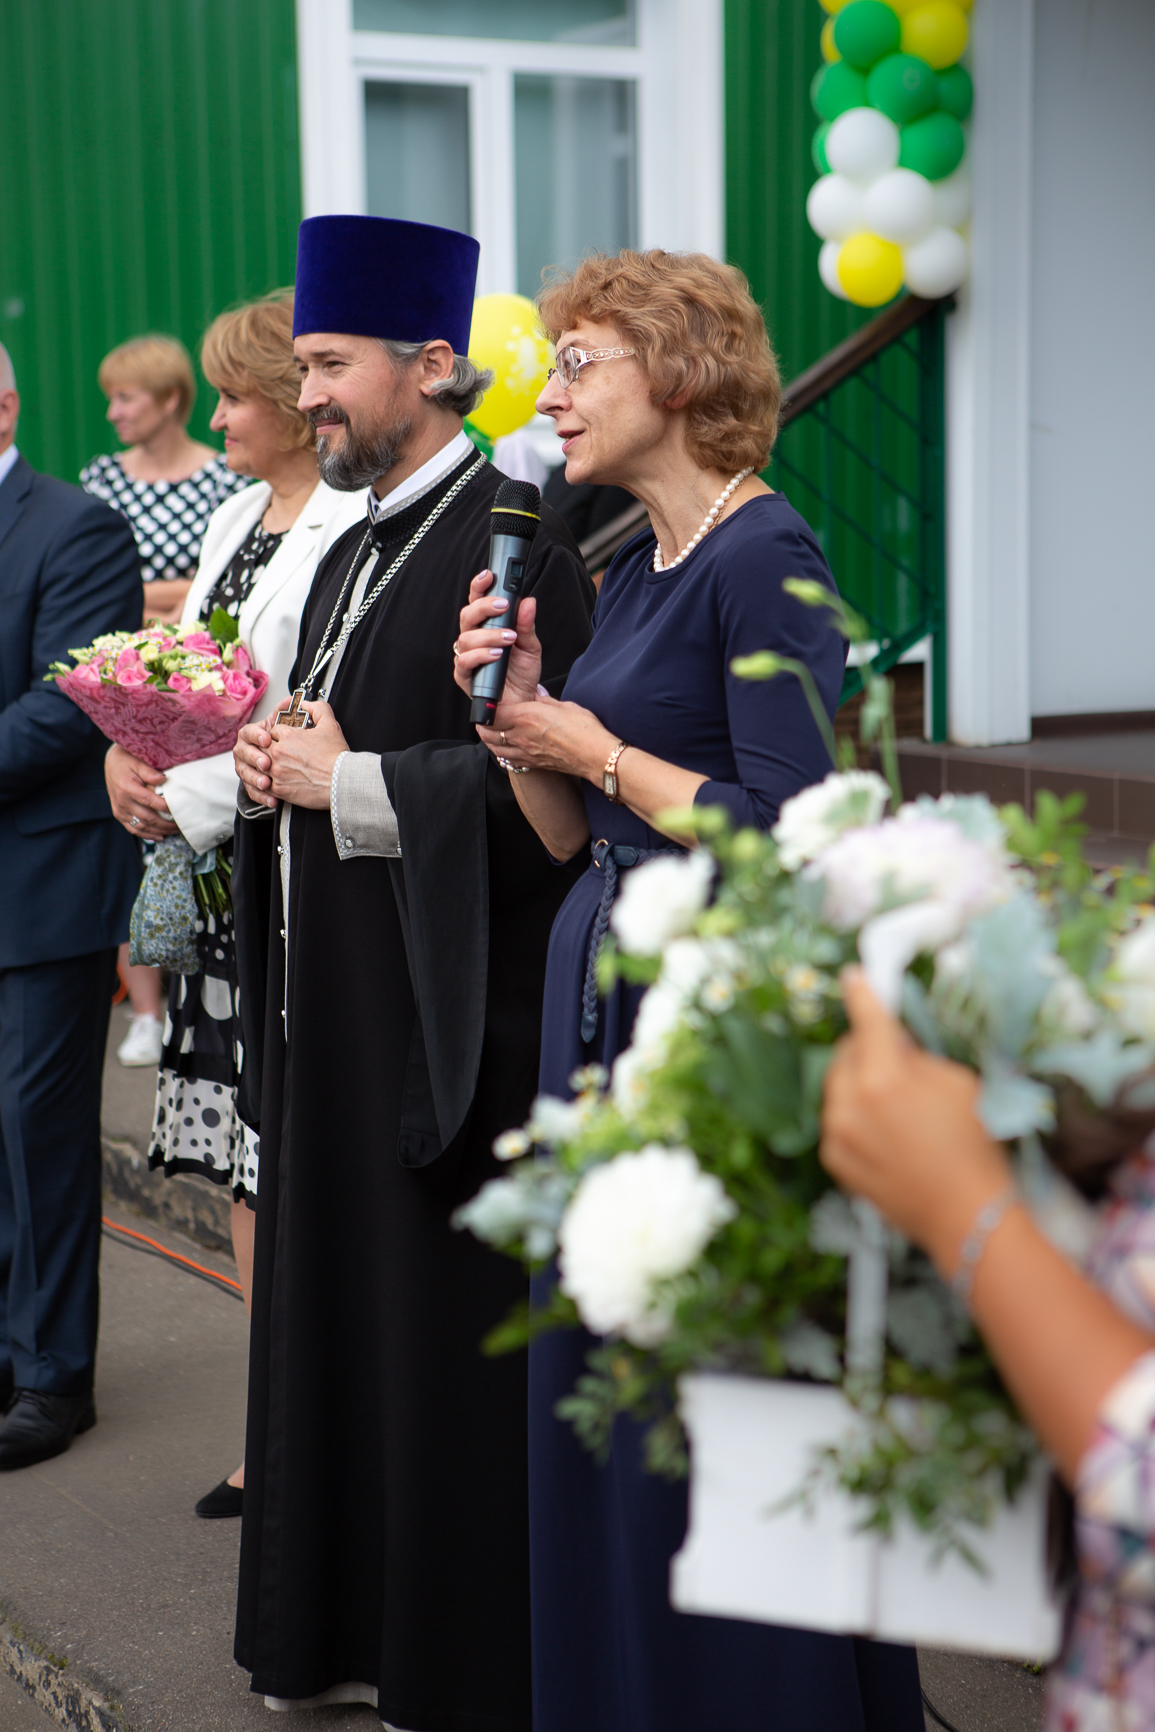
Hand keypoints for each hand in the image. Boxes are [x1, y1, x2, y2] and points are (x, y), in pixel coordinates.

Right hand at [105, 742, 178, 839]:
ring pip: (141, 827)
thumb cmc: (127, 761)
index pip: (150, 801)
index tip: (179, 811)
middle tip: (181, 825)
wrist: (111, 764)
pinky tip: (160, 836)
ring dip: (159, 832)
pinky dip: (147, 835)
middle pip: (148, 818)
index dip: (165, 808)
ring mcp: (119, 810)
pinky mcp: (119, 815)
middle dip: (166, 824)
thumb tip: (163, 779)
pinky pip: (133, 829)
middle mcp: (122, 802)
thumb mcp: (138, 762)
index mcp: (127, 788)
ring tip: (174, 831)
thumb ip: (149, 772)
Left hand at [234, 698, 348, 810]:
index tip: (285, 740)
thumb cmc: (336, 758)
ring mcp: (277, 771)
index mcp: (288, 736)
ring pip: (260, 765)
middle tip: (279, 753)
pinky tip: (277, 780)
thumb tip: (307, 704)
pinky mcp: (279, 788)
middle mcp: (279, 753)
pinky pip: (264, 783)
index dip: (279, 735)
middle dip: (269, 749)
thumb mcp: (330, 725)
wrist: (341, 782)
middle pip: (262, 747)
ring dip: (267, 765)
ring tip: (277, 767)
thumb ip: (318, 709)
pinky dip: (268, 782)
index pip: (273, 731)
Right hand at [234, 700, 284, 808]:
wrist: (296, 763)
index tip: (267, 739)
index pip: (248, 732)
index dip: (256, 735)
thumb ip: (290, 712)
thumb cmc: (292, 742)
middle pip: (243, 753)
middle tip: (267, 763)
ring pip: (245, 774)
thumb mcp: (293, 725)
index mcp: (253, 734)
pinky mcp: (252, 785)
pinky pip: (253, 792)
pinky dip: (262, 797)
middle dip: (254, 758)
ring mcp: (247, 768)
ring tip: (267, 783)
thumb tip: (289, 701)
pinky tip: (273, 800)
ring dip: (255, 779)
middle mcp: (246, 750)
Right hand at [453, 571, 542, 713]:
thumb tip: (528, 601)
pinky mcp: (464, 675)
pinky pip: (464, 661)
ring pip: (466, 637)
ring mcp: (466, 656)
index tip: (489, 575)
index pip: (477, 601)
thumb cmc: (521, 674)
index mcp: (486, 626)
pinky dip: (480, 655)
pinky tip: (496, 655)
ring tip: (509, 637)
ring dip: (488, 635)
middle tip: (504, 605)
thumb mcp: (531, 647)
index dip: (479, 586)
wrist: (520, 703)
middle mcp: (473, 638)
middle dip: (485, 607)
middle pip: (468, 614)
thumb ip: (527, 624)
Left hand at [477, 689, 614, 779]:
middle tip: (485, 717)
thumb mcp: (563, 706)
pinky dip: (502, 752)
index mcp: (527, 716)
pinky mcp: (532, 764)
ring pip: (494, 747)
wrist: (595, 756)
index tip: (489, 702)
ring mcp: (525, 752)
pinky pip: (508, 759)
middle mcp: (521, 735)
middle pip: (487, 732)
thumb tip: (535, 694)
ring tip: (492, 731)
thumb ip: (544, 700)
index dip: (487, 706)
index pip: (492, 712)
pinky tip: (507, 746)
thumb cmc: (584, 730)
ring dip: (490, 739)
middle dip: (483, 724)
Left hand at [821, 968, 1011, 1278]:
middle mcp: (848, 1104)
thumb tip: (892, 1040)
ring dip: (860, 1083)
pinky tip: (887, 1131)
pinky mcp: (834, 1160)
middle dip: (867, 1048)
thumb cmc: (974, 1145)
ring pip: (838, 1088)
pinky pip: (838, 1120)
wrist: (967, 1216)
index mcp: (882, 1079)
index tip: (853, 976)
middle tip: (898, 1059)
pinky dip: (855, 1114)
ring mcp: (837, 1134)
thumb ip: (917, 1057)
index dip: (861, 994)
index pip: (866, 1021)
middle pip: (846, 1054)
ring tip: (896, 1103)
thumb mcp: (956, 1083)